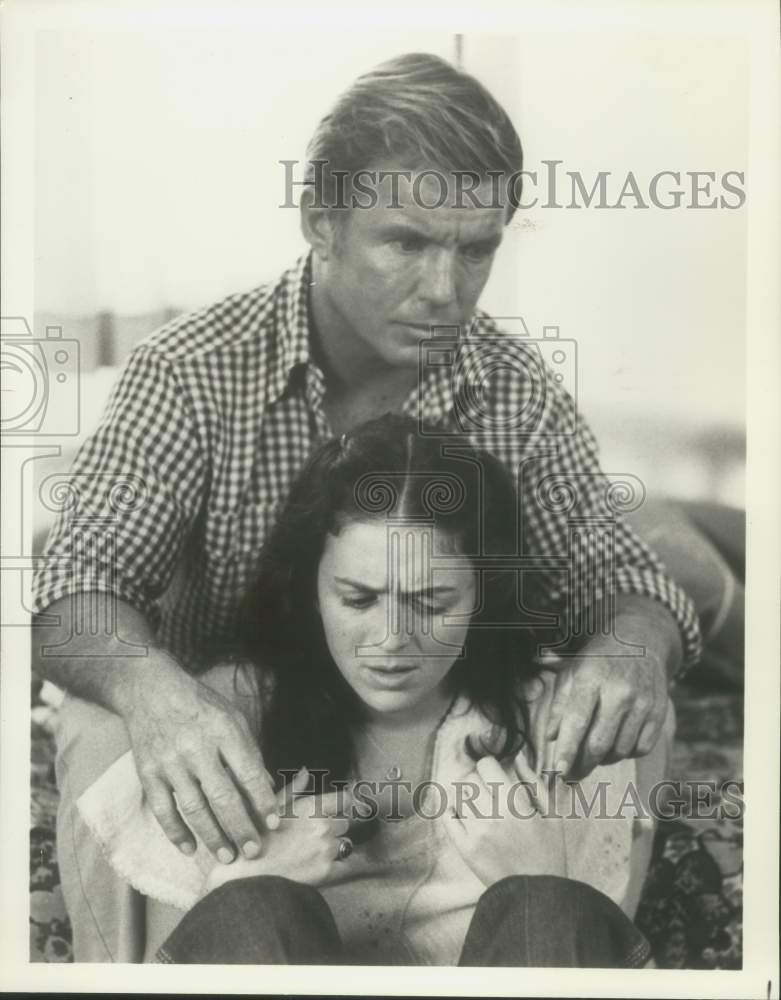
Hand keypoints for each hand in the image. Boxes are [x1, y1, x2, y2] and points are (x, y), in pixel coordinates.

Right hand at [121, 654, 277, 862]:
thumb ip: (249, 752)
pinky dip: (176, 832)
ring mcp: (170, 762)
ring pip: (193, 808)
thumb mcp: (233, 718)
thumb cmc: (200, 706)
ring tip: (227, 856)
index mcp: (224, 731)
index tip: (274, 823)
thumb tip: (267, 787)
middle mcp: (197, 748)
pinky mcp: (148, 773)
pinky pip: (163, 809)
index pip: (248, 773)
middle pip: (222, 796)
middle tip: (254, 851)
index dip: (263, 801)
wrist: (151, 691)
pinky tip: (190, 848)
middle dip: (240, 828)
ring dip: (212, 836)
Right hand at [205, 768, 353, 891]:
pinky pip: (350, 867)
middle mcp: (323, 826)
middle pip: (346, 822)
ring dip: (339, 846)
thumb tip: (305, 771)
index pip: (346, 799)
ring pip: (347, 844)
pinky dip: (350, 866)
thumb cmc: (254, 838)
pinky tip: (346, 867)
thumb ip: (293, 789)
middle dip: (337, 827)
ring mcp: (326, 849)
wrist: (244, 875)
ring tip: (321, 852)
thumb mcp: (271, 808)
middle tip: (322, 835)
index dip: (345, 803)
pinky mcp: (327, 873)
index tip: (342, 807)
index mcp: (311, 807)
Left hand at [444, 751, 565, 886]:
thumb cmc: (549, 851)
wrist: (536, 893)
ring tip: (477, 804)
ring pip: (458, 796)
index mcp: (515, 802)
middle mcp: (492, 814)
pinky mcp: (465, 849)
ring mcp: (476, 831)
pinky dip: (450, 811)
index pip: (486, 765)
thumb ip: (534, 781)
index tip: (494, 774)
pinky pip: (448, 818)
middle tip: (486, 790)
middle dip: (477, 780)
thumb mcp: (552, 814)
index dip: (490, 766)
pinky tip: (460, 813)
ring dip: (465, 795)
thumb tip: (517, 756)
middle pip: (470, 779)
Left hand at [545, 644, 668, 780]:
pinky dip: (626, 753)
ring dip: (603, 759)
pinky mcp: (659, 712)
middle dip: (582, 765)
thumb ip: (559, 704)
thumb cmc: (598, 660)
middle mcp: (619, 691)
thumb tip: (551, 737)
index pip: (577, 721)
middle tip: (571, 774)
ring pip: (620, 750)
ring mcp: (643, 702)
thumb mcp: (572, 672)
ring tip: (592, 752)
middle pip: (599, 743)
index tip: (557, 772)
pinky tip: (616, 743)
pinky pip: (641, 748)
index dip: (567, 750)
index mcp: (591, 678)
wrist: (640, 640)